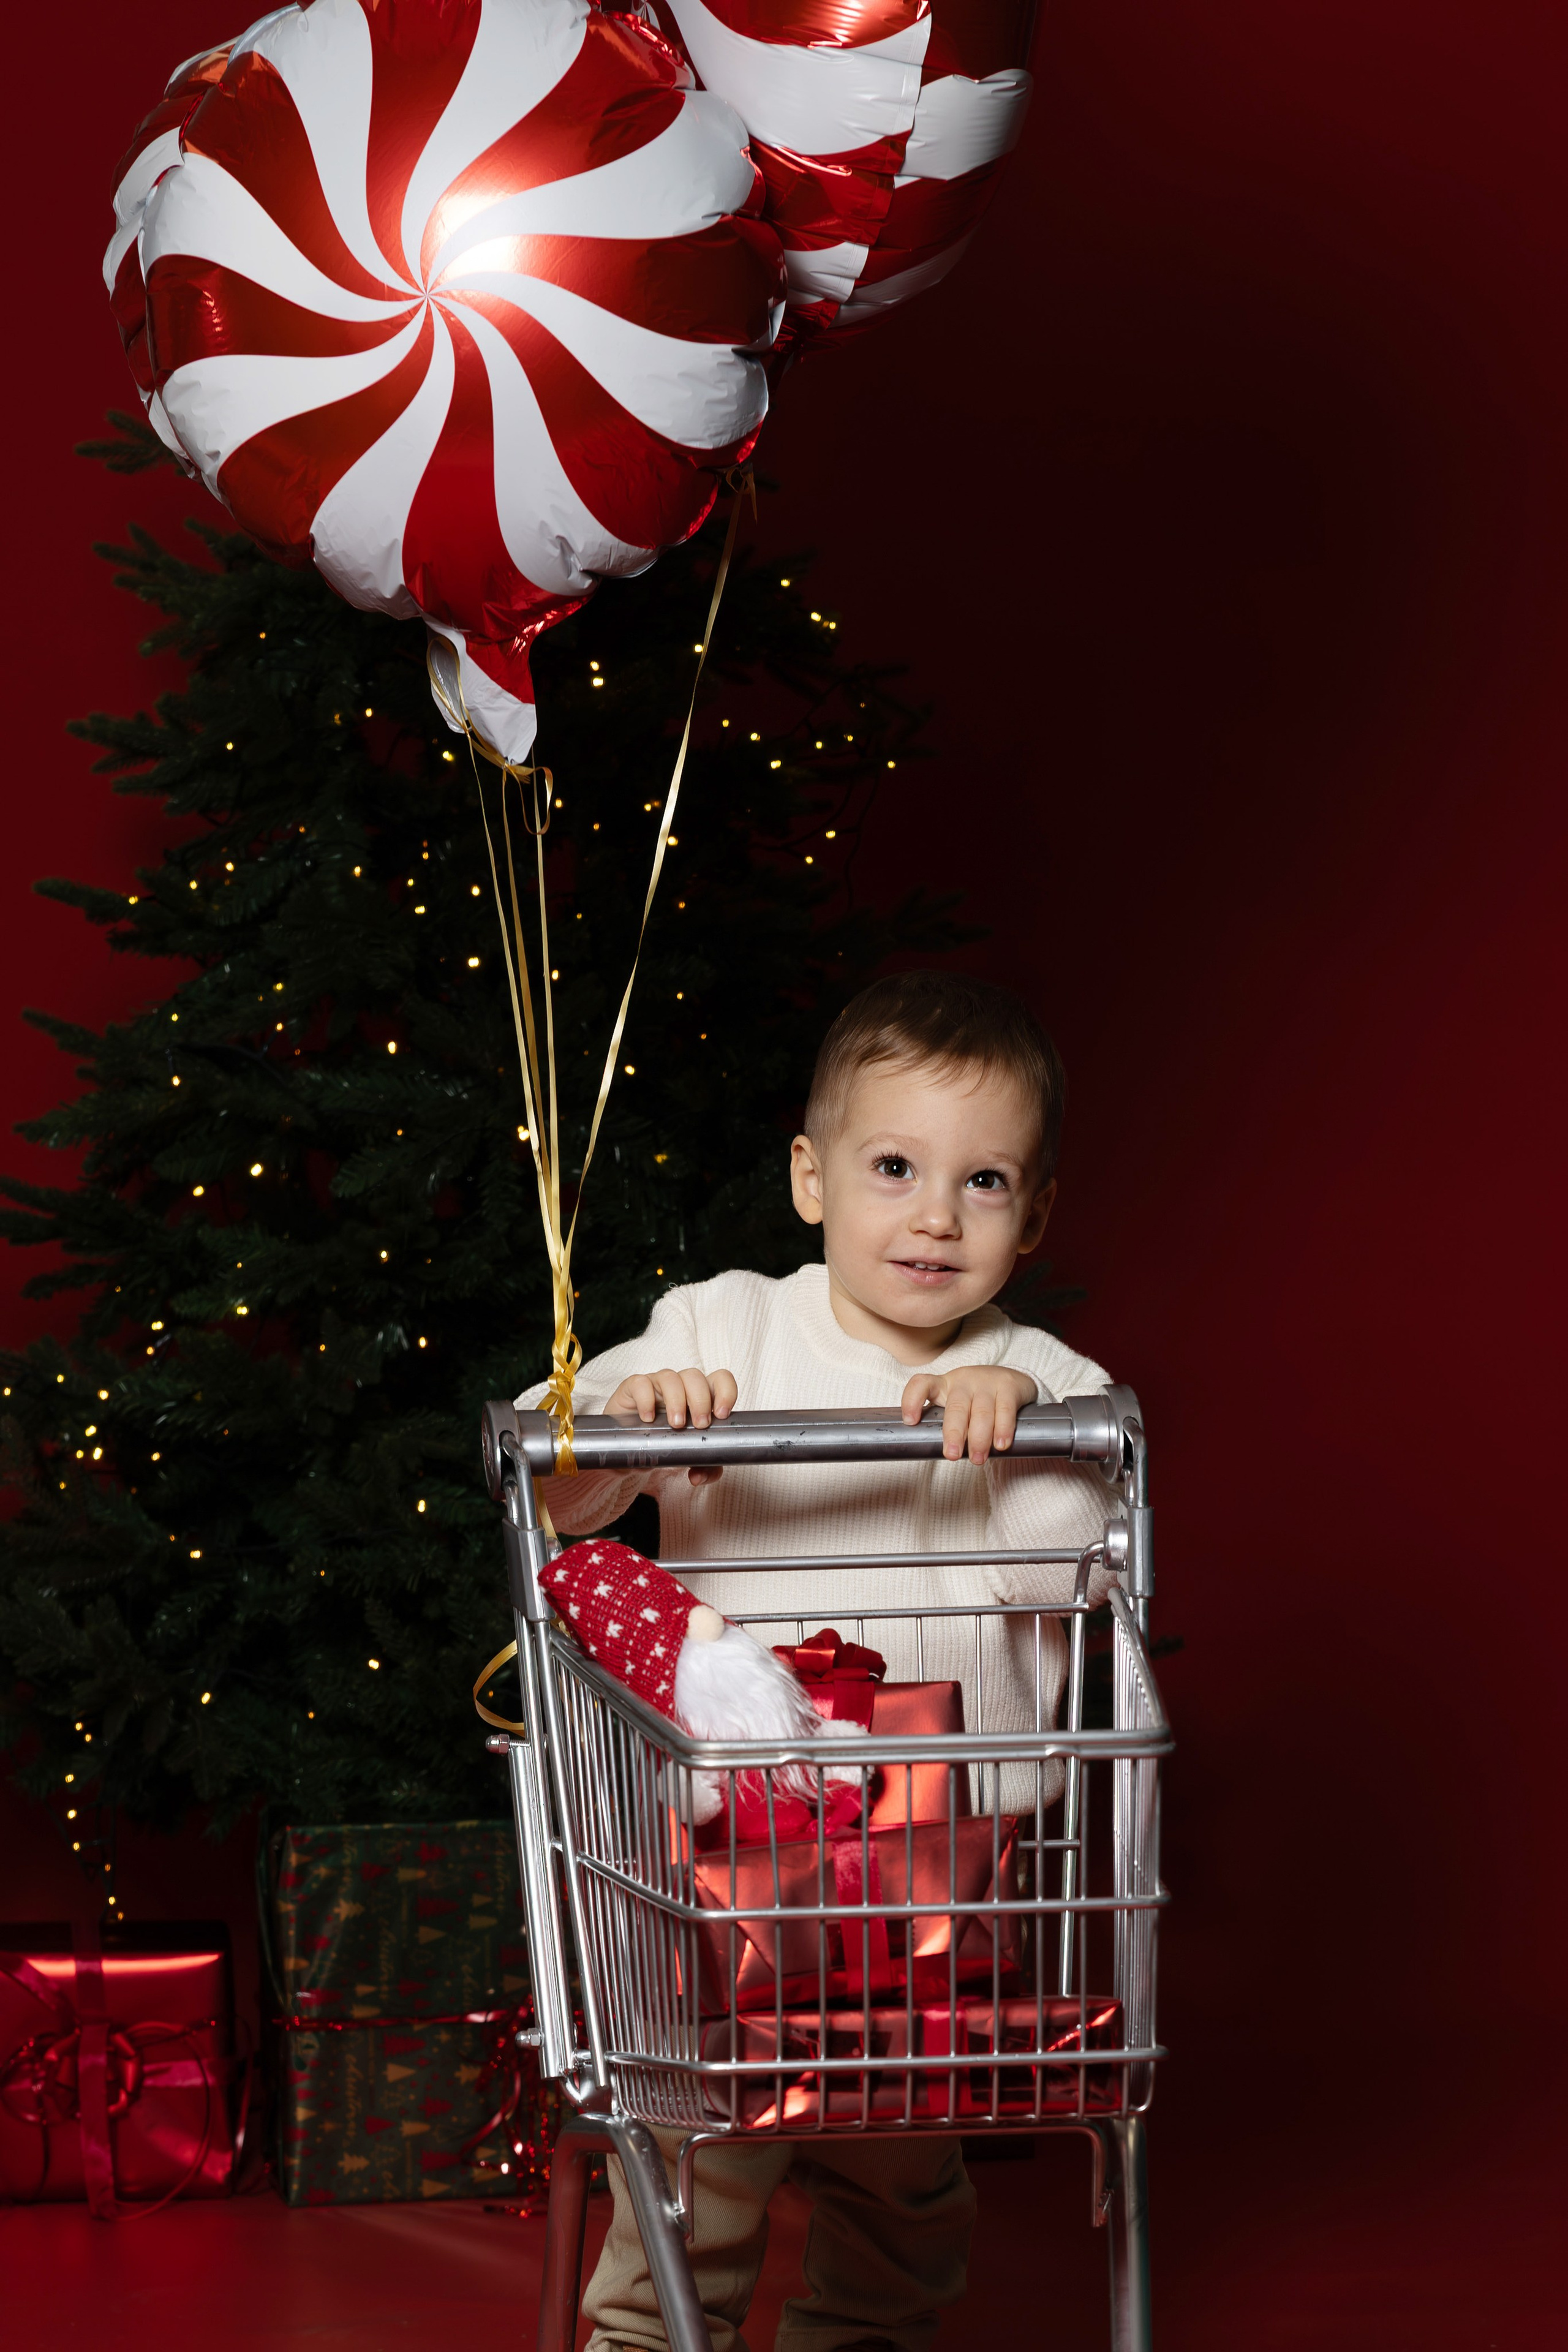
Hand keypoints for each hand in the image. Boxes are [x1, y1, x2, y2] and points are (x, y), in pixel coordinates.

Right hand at [603, 1367, 736, 1487]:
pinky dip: (645, 1399)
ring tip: (676, 1425)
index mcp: (701, 1395)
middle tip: (700, 1425)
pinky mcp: (634, 1388)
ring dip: (677, 1400)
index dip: (725, 1391)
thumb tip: (698, 1477)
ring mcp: (656, 1384)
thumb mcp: (689, 1457)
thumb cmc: (666, 1444)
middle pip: (695, 1377)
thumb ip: (704, 1468)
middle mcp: (680, 1386)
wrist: (632, 1448)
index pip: (719, 1379)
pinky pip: (640, 1383)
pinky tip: (648, 1418)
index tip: (722, 1415)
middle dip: (701, 1400)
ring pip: (670, 1377)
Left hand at [900, 1364, 1037, 1463]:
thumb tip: (935, 1454)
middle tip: (952, 1455)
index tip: (910, 1422)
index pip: (921, 1384)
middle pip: (956, 1407)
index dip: (912, 1400)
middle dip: (953, 1433)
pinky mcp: (1008, 1386)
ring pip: (981, 1412)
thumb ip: (947, 1423)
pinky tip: (1001, 1444)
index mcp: (943, 1385)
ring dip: (979, 1438)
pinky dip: (1003, 1429)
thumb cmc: (977, 1399)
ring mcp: (986, 1382)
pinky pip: (1005, 1409)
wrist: (1013, 1379)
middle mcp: (963, 1381)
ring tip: (977, 1459)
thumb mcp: (957, 1404)